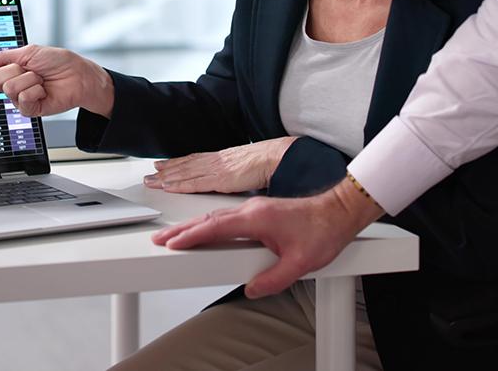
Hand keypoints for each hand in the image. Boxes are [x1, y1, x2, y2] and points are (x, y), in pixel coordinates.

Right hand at [0, 45, 113, 117]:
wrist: (78, 75)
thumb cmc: (57, 62)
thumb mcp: (28, 51)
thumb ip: (3, 57)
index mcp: (8, 70)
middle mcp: (11, 85)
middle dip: (13, 70)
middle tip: (29, 69)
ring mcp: (20, 98)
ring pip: (10, 88)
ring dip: (29, 79)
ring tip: (40, 79)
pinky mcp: (30, 109)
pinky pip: (22, 99)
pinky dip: (35, 91)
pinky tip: (43, 90)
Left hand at [144, 137, 295, 193]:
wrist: (273, 158)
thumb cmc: (264, 162)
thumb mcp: (243, 167)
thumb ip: (232, 173)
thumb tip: (230, 177)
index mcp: (219, 159)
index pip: (192, 160)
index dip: (175, 163)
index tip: (162, 165)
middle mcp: (213, 162)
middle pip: (184, 166)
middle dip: (164, 171)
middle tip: (148, 175)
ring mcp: (214, 170)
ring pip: (184, 174)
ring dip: (165, 178)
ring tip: (151, 181)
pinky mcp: (218, 179)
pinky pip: (194, 183)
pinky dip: (179, 185)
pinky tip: (167, 187)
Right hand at [150, 179, 383, 297]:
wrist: (337, 211)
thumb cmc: (322, 231)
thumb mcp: (300, 263)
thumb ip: (274, 279)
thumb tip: (251, 289)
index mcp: (255, 219)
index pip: (214, 228)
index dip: (191, 236)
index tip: (172, 244)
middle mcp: (250, 210)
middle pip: (207, 219)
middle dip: (181, 230)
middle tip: (160, 239)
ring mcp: (253, 209)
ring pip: (214, 217)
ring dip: (192, 226)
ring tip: (174, 237)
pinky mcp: (258, 211)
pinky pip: (224, 217)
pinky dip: (207, 224)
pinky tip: (203, 231)